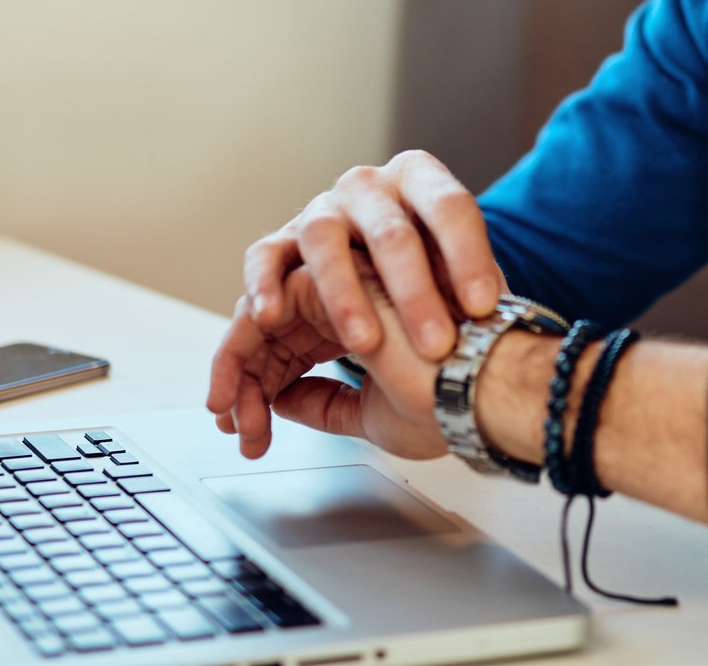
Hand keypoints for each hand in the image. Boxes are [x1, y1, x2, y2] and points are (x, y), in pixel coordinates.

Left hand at [207, 254, 446, 461]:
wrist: (476, 390)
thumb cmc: (446, 402)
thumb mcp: (372, 415)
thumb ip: (327, 404)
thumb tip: (284, 402)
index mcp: (365, 322)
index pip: (297, 349)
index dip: (266, 390)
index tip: (251, 433)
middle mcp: (352, 295)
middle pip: (276, 332)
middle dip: (245, 383)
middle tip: (236, 430)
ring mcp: (344, 280)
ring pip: (264, 316)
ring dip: (238, 367)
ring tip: (231, 415)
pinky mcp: (331, 273)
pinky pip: (263, 305)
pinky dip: (239, 344)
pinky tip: (235, 385)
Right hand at [241, 151, 506, 363]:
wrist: (374, 269)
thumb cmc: (428, 273)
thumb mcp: (455, 271)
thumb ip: (474, 288)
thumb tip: (506, 323)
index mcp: (420, 180)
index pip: (450, 208)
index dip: (469, 256)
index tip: (486, 307)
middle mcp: (368, 186)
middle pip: (391, 231)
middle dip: (415, 292)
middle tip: (437, 345)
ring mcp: (321, 208)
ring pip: (325, 239)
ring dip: (345, 294)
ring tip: (365, 345)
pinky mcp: (281, 239)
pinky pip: (264, 255)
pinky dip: (264, 284)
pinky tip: (271, 317)